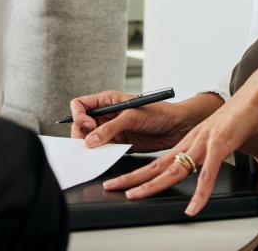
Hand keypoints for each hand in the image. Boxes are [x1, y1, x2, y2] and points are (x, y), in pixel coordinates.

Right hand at [70, 90, 211, 152]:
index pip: (81, 105)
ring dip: (90, 146)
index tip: (86, 125)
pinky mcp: (119, 144)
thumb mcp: (133, 116)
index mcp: (108, 100)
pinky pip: (102, 150)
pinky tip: (104, 158)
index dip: (78, 115)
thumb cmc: (159, 112)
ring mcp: (112, 130)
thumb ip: (110, 128)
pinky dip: (100, 155)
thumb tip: (90, 140)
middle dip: (81, 134)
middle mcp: (107, 114)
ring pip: (90, 139)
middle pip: (81, 124)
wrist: (178, 126)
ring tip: (95, 153)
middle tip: (87, 145)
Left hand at [101, 79, 257, 215]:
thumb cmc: (250, 115)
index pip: (162, 161)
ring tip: (134, 196)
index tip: (127, 182)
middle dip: (134, 178)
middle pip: (158, 164)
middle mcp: (193, 141)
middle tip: (114, 187)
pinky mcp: (220, 144)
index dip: (143, 173)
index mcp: (193, 141)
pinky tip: (194, 208)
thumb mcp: (250, 146)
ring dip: (152, 185)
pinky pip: (207, 174)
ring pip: (173, 168)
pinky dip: (200, 192)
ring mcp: (204, 142)